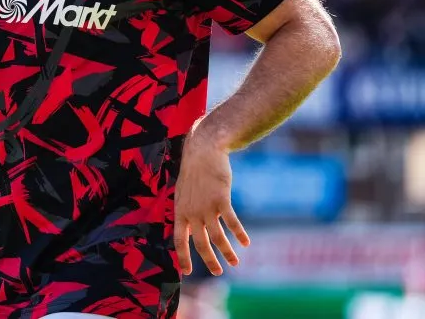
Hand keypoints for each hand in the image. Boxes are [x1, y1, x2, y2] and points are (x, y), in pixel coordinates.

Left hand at [173, 128, 249, 275]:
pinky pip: (231, 222)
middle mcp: (191, 212)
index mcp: (180, 211)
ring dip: (227, 252)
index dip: (183, 257)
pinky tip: (245, 243)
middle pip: (200, 243)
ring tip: (235, 263)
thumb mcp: (183, 192)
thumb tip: (188, 225)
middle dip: (209, 260)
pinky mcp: (221, 200)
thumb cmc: (194, 172)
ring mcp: (206, 207)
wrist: (202, 151)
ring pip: (217, 237)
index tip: (187, 272)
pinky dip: (239, 234)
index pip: (179, 240)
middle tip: (218, 273)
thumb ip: (186, 209)